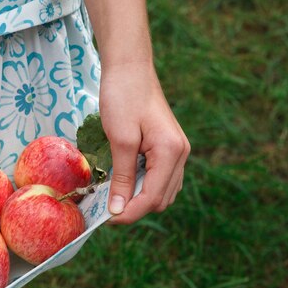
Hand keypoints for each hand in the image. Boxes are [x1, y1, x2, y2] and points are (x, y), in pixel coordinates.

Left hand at [99, 62, 190, 223]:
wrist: (129, 68)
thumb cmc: (122, 98)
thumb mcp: (119, 140)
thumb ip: (121, 177)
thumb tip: (117, 210)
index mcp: (172, 152)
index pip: (152, 198)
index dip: (129, 213)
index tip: (106, 218)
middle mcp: (181, 154)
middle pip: (160, 200)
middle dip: (134, 208)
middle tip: (106, 206)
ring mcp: (177, 151)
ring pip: (162, 192)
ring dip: (139, 199)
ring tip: (113, 196)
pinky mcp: (169, 148)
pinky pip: (160, 178)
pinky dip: (143, 186)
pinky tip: (124, 182)